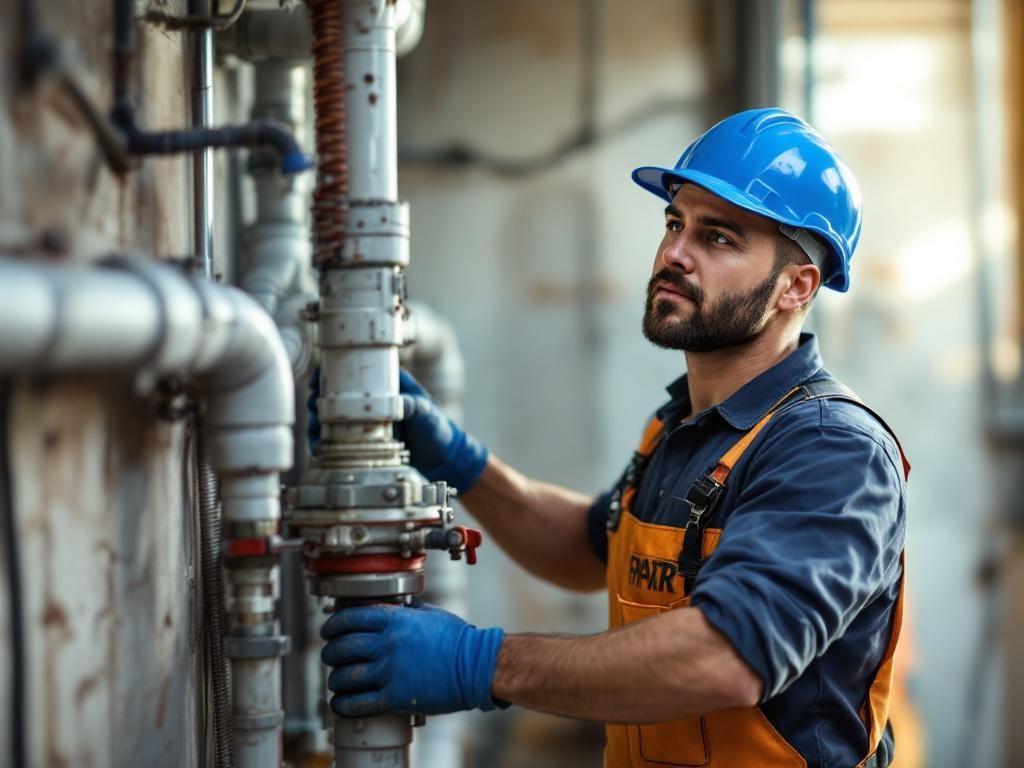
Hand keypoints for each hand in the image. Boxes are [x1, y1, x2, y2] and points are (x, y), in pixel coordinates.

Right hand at [307, 369, 488, 493]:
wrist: (442, 460)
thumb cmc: (437, 430)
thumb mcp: (427, 414)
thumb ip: (414, 407)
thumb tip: (397, 402)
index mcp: (387, 384)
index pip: (353, 370)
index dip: (331, 372)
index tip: (318, 379)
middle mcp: (371, 402)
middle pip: (334, 395)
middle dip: (318, 401)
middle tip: (313, 409)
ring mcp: (365, 422)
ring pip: (331, 418)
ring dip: (317, 423)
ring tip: (314, 432)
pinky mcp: (362, 442)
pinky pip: (337, 440)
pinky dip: (325, 443)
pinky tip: (319, 448)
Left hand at [321, 603, 504, 716]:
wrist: (476, 666)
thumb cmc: (458, 639)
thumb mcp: (431, 614)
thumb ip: (409, 610)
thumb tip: (398, 606)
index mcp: (394, 620)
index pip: (350, 619)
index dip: (333, 625)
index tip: (328, 631)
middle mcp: (387, 644)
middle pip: (343, 647)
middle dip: (331, 653)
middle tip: (330, 656)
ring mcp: (390, 671)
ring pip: (347, 676)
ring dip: (336, 680)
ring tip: (336, 681)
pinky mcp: (395, 696)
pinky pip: (360, 702)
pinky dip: (345, 704)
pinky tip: (340, 704)